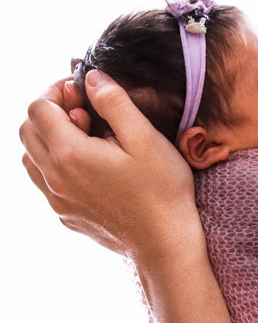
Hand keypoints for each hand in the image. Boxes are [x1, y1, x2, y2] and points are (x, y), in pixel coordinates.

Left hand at [20, 71, 202, 262]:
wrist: (165, 243)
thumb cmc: (161, 190)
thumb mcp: (145, 137)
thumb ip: (114, 102)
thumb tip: (91, 78)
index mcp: (70, 154)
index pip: (38, 109)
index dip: (56, 91)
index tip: (82, 91)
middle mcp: (54, 178)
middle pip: (27, 130)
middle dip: (49, 111)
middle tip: (84, 111)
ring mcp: (57, 199)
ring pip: (30, 157)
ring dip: (48, 138)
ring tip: (85, 137)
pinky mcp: (64, 214)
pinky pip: (43, 181)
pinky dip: (54, 163)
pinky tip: (88, 164)